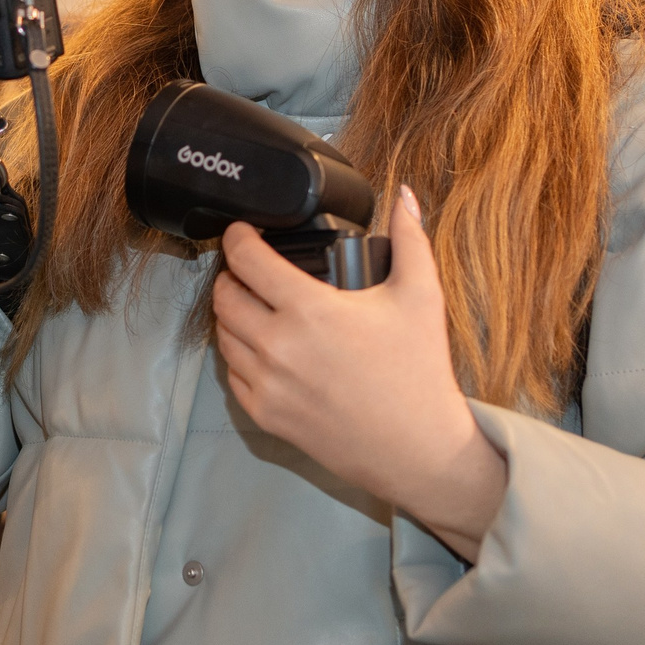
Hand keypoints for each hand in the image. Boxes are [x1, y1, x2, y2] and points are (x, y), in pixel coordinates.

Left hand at [211, 186, 508, 560]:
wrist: (418, 448)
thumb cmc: (418, 373)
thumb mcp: (421, 296)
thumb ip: (410, 238)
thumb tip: (404, 196)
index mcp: (309, 310)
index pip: (246, 259)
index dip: (238, 237)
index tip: (241, 231)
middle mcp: (278, 346)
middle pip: (224, 296)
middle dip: (231, 275)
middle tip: (248, 269)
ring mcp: (267, 384)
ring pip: (223, 336)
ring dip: (231, 315)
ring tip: (253, 305)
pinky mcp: (266, 415)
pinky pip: (233, 376)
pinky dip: (240, 356)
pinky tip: (261, 348)